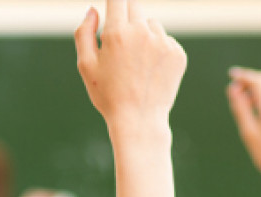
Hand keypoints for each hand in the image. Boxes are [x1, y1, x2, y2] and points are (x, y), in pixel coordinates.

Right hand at [74, 2, 186, 133]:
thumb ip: (84, 33)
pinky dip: (157, 50)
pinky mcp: (177, 53)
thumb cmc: (108, 95)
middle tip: (121, 40)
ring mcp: (162, 42)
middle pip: (134, 5)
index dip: (114, 1)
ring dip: (143, 34)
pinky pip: (165, 40)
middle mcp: (142, 32)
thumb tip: (92, 10)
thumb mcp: (86, 66)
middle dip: (126, 16)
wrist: (139, 120)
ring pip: (151, 24)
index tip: (113, 6)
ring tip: (135, 63)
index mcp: (117, 33)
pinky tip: (149, 71)